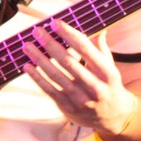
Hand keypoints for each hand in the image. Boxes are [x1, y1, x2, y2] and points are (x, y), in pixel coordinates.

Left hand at [23, 20, 139, 140]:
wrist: (114, 117)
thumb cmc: (108, 85)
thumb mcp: (110, 67)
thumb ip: (100, 48)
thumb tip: (98, 28)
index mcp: (108, 73)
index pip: (86, 49)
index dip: (69, 34)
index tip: (55, 23)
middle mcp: (95, 87)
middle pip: (68, 62)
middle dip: (50, 44)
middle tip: (37, 31)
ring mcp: (81, 99)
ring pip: (56, 76)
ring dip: (39, 59)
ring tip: (27, 46)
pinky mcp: (68, 107)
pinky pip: (49, 90)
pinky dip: (36, 77)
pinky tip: (27, 65)